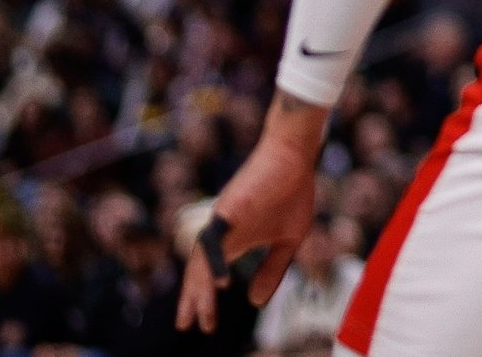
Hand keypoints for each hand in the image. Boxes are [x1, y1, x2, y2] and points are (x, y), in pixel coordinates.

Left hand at [177, 99, 324, 331]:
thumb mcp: (288, 239)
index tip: (203, 325)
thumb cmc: (292, 192)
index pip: (210, 274)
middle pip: (199, 272)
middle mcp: (221, 232)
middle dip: (193, 301)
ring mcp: (223, 221)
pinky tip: (219, 282)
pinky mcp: (229, 209)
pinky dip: (216, 262)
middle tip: (187, 326)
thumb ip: (272, 269)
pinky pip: (218, 240)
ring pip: (202, 261)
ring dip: (200, 289)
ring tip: (200, 314)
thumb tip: (254, 303)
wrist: (294, 154)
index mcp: (233, 240)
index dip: (205, 299)